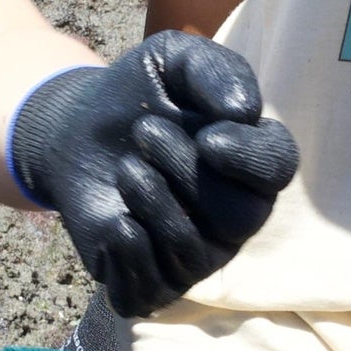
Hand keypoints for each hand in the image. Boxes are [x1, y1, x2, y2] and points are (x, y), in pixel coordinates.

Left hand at [9, 34, 301, 317]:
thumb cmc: (135, 94)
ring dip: (155, 203)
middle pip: (239, 216)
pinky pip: (155, 290)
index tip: (208, 136)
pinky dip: (131, 253)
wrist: (73, 130)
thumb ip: (212, 70)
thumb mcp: (171, 60)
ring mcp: (197, 255)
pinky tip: (116, 222)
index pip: (278, 169)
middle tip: (144, 131)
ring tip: (126, 167)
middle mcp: (235, 215)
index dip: (250, 159)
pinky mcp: (153, 283)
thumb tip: (244, 110)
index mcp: (251, 160)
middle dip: (187, 173)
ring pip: (195, 252)